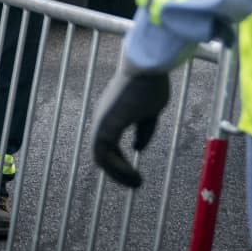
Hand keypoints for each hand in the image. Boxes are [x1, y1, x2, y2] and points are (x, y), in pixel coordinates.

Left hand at [91, 56, 170, 187]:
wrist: (147, 67)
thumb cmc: (150, 84)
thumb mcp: (150, 111)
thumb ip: (143, 130)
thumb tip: (137, 147)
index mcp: (112, 115)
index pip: (108, 144)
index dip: (119, 161)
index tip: (134, 173)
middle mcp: (103, 119)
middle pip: (101, 153)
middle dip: (117, 172)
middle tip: (135, 183)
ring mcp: (102, 121)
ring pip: (100, 157)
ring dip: (117, 174)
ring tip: (136, 183)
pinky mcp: (105, 125)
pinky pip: (104, 154)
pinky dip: (117, 169)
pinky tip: (134, 176)